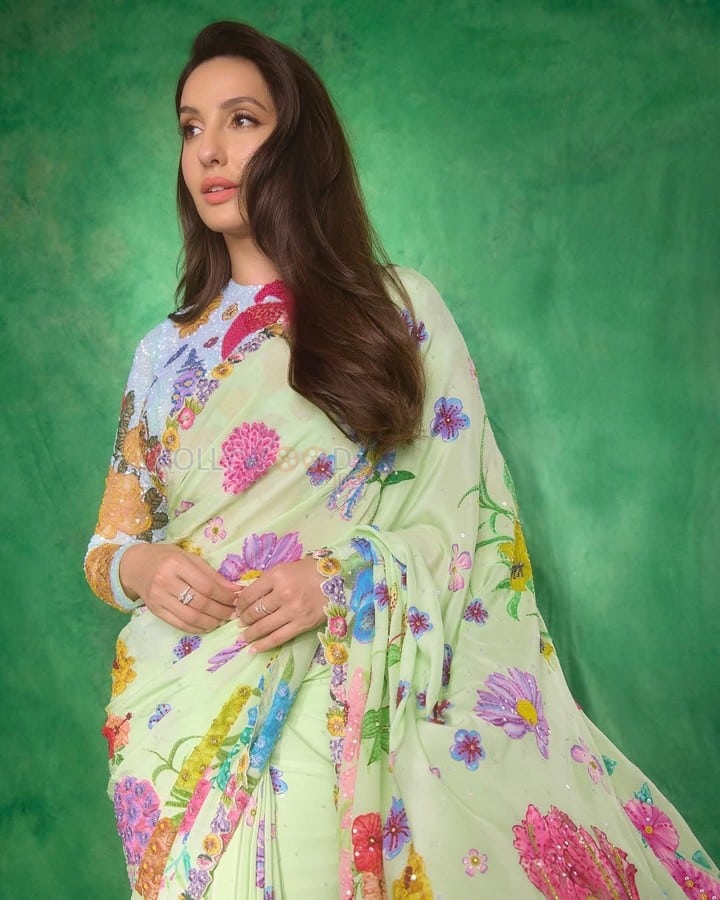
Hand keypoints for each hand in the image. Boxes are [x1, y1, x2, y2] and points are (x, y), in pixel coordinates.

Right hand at [119, 543, 236, 633]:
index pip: (207, 585)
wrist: (135, 566)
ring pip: (191, 617)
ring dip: (211, 622)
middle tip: (234, 613)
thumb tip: (234, 589)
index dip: (225, 595)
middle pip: (200, 603)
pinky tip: (207, 625)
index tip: (237, 599)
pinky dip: (196, 628)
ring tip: (223, 620)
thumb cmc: (166, 557)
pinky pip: (179, 624)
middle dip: (221, 611)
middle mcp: (166, 582)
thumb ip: (211, 574)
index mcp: (177, 564)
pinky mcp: (155, 611)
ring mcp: (159, 599)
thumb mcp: (189, 557)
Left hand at [234, 556, 326, 651]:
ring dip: (250, 633)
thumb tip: (246, 597)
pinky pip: (278, 638)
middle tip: (240, 622)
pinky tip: (253, 648)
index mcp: (277, 576)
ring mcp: (293, 611)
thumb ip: (266, 581)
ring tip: (243, 636)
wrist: (337, 578)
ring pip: (264, 626)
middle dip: (244, 619)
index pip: (250, 593)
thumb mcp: (284, 569)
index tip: (237, 608)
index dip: (240, 603)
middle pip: (255, 611)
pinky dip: (263, 645)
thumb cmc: (309, 571)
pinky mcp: (302, 624)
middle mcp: (283, 593)